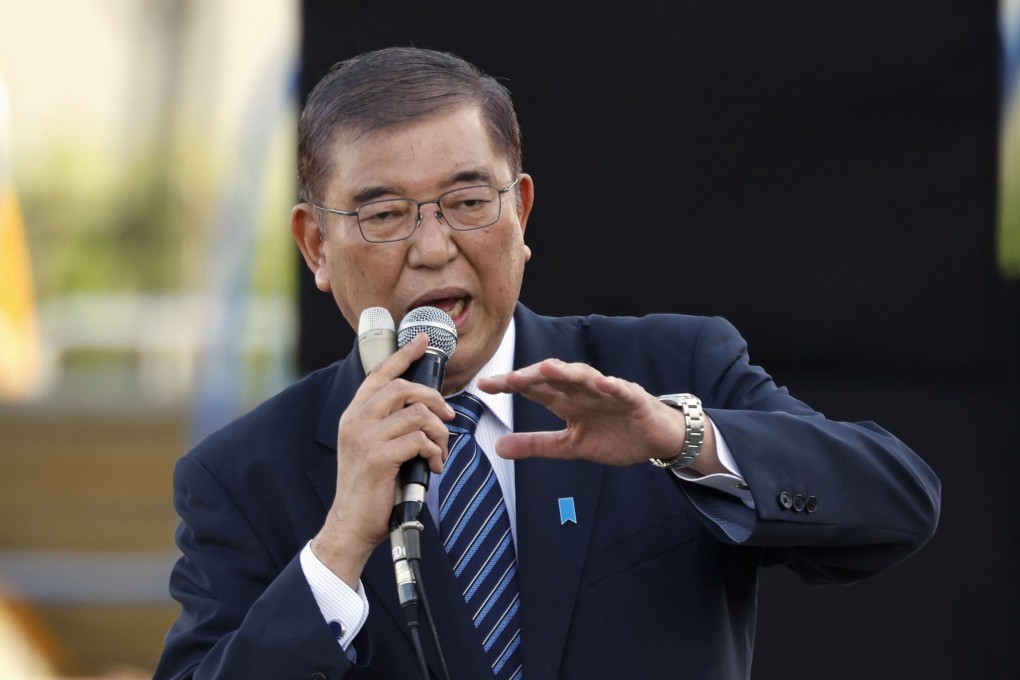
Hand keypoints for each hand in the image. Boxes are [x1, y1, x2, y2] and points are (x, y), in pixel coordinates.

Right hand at [311, 333, 454, 586]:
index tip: (422, 340)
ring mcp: (365, 438)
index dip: (402, 355)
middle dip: (434, 399)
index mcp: (353, 415)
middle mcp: (356, 420)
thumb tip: (426, 412)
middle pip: (403, 388)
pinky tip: (434, 467)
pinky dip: (434, 452)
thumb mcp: (372, 449)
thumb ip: (388, 426)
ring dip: (439, 433)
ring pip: (417, 414)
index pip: (379, 375)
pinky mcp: (378, 457)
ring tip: (440, 451)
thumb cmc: (369, 488)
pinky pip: (419, 440)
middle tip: (448, 417)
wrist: (350, 525)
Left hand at [478, 359, 697, 466]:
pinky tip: (603, 383)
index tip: (484, 386)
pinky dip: (612, 386)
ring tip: (547, 369)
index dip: (510, 386)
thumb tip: (498, 447)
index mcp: (567, 402)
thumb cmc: (614, 436)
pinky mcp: (633, 399)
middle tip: (510, 379)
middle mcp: (583, 392)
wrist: (655, 439)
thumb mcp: (569, 446)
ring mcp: (607, 392)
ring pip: (584, 377)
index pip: (534, 390)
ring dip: (566, 372)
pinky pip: (621, 390)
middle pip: (554, 378)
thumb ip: (536, 445)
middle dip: (532, 376)